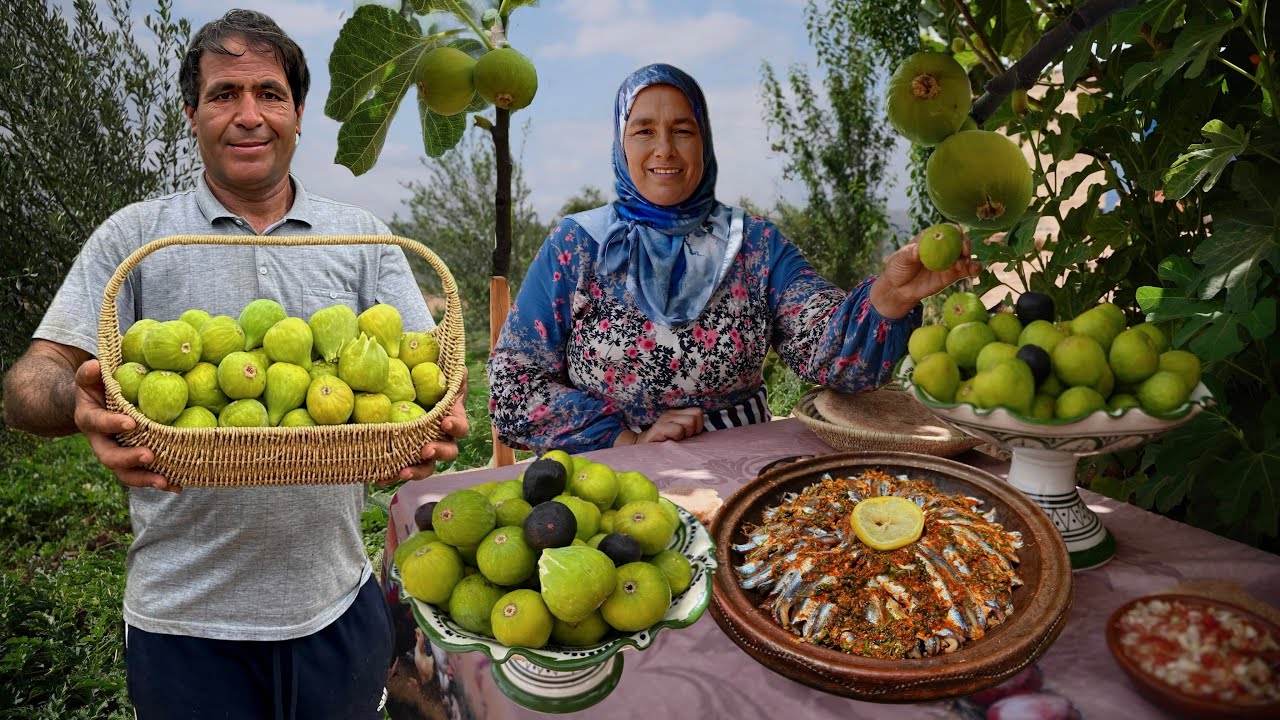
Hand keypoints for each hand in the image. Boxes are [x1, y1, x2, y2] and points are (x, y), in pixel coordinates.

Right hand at [74, 359, 175, 491]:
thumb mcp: (90, 378)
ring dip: (145, 479)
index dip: (112, 424)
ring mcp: (116, 455)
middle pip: (109, 457)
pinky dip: (160, 481)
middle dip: (129, 459)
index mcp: (90, 420)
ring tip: (166, 482)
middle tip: (150, 456)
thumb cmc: (98, 387)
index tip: (131, 423)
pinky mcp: (131, 463)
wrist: (97, 406)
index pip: (98, 423)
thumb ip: (90, 373)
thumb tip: (95, 365)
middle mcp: (100, 442)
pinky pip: (143, 475)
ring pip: (125, 473)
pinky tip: (179, 485)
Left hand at [386, 366, 470, 485]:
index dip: (455, 426)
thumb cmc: (428, 383)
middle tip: (426, 449)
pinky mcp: (405, 456)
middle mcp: (440, 438)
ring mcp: (423, 449)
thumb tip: (461, 369)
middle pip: (448, 452)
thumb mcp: (440, 374)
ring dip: (417, 470)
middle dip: (438, 452)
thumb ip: (452, 373)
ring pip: (427, 466)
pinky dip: (391, 475)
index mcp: (450, 419)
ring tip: (403, 471)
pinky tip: (379, 478)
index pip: (460, 426)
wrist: (406, 394)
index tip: (445, 423)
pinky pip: (401, 468)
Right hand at [634, 407, 704, 443]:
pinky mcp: (660, 427)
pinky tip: (669, 441)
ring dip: (685, 434)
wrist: (643, 448)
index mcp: (677, 413)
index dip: (698, 426)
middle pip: (696, 415)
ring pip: (690, 422)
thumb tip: (706, 432)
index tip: (689, 435)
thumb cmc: (665, 444)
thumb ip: (691, 430)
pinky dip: (676, 438)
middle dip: (693, 430)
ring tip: (675, 439)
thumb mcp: (680, 435)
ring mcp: (665, 419)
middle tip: (682, 438)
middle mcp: (672, 413)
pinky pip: (678, 430)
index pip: (698, 412)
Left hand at [871, 225, 982, 318]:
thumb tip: (918, 249)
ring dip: (969, 258)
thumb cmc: (898, 268)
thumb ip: (910, 253)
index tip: (958, 235)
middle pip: (960, 240)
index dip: (955, 231)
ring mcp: (950, 261)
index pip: (947, 230)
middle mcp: (944, 247)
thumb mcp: (900, 258)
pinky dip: (974, 269)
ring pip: (966, 255)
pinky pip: (967, 270)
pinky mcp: (954, 274)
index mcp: (931, 238)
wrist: (899, 289)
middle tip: (964, 252)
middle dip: (966, 243)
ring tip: (962, 266)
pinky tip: (974, 271)